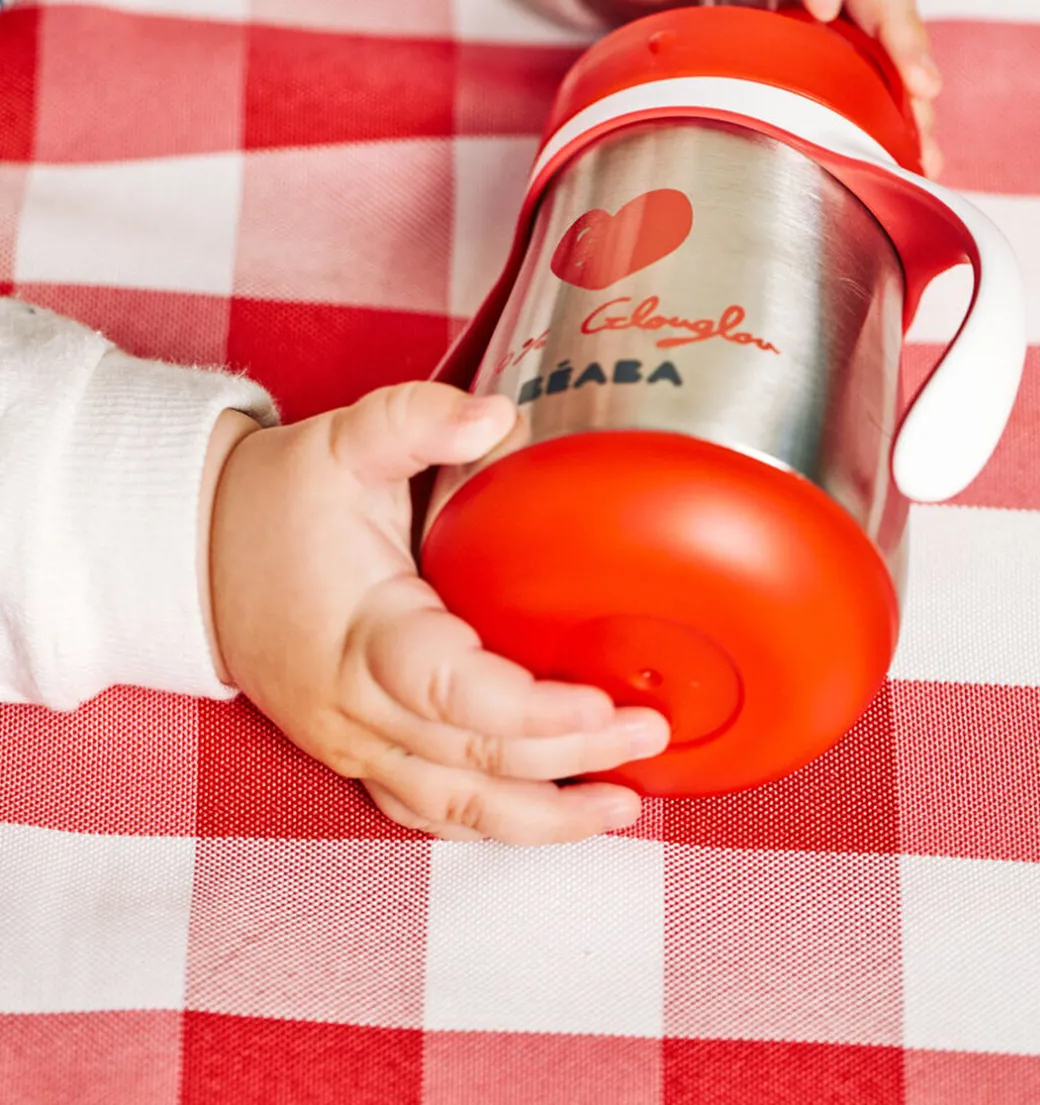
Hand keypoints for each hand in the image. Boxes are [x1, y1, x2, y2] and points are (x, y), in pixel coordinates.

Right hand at [205, 387, 667, 842]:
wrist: (193, 553)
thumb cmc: (272, 501)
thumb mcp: (340, 439)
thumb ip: (415, 419)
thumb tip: (496, 415)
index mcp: (360, 634)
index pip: (453, 694)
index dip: (533, 713)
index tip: (602, 704)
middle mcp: (356, 708)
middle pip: (473, 764)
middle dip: (569, 760)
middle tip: (648, 733)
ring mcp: (355, 744)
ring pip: (454, 810)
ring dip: (542, 818)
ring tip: (623, 804)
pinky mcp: (359, 756)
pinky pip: (430, 812)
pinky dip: (496, 823)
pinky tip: (556, 811)